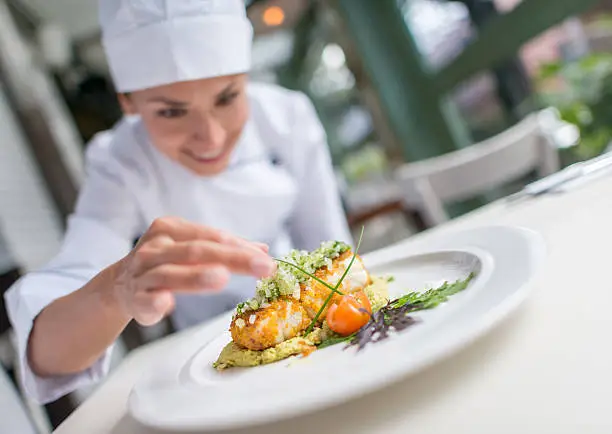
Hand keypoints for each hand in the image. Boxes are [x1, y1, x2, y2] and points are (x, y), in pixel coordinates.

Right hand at [111, 217, 275, 325]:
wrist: (119, 284)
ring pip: (171, 273)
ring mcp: (143, 272)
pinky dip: (156, 301)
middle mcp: (156, 247)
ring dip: (196, 276)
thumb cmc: (165, 262)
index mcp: (171, 229)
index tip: (267, 259)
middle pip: (198, 251)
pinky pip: (146, 298)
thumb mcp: (191, 248)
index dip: (241, 247)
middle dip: (233, 258)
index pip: (212, 236)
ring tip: (222, 278)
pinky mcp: (135, 298)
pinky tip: (166, 302)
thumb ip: (225, 249)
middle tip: (262, 267)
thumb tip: (264, 250)